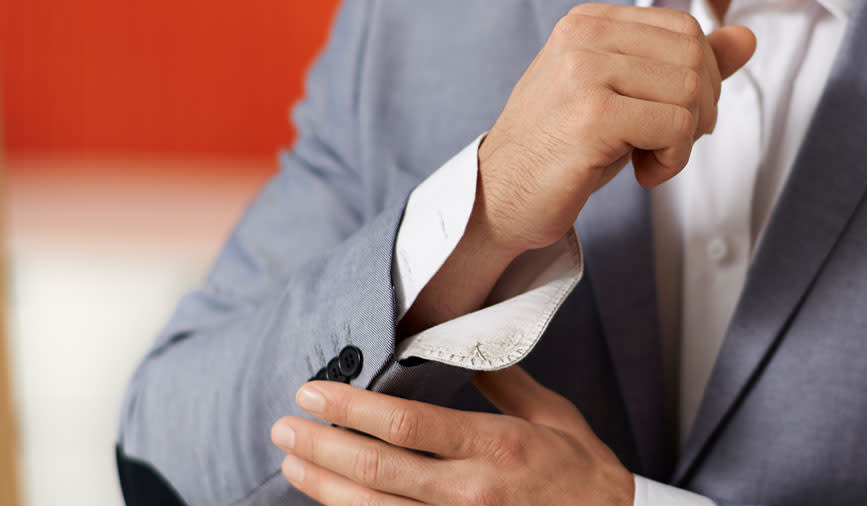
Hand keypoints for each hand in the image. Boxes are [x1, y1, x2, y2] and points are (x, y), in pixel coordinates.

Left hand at [271, 367, 631, 504]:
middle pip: (375, 469)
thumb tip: (457, 348)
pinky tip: (332, 500)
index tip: (312, 391)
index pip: (404, 425)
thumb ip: (501, 381)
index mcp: (494, 447)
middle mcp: (470, 493)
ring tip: (293, 463)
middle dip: (320, 446)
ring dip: (324, 486)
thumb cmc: (582, 471)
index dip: (348, 408)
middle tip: (284, 426)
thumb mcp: (551, 414)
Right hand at [472, 4, 756, 255]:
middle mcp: (584, 36)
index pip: (686, 30)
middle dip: (699, 110)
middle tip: (666, 144)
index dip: (700, 80)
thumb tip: (745, 38)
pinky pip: (675, 128)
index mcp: (590, 22)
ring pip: (689, 92)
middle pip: (694, 57)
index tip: (673, 118)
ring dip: (683, 140)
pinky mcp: (592, 115)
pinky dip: (672, 161)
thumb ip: (683, 65)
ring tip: (648, 160)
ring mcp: (585, 73)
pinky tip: (641, 174)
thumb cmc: (564, 150)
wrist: (502, 197)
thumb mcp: (628, 97)